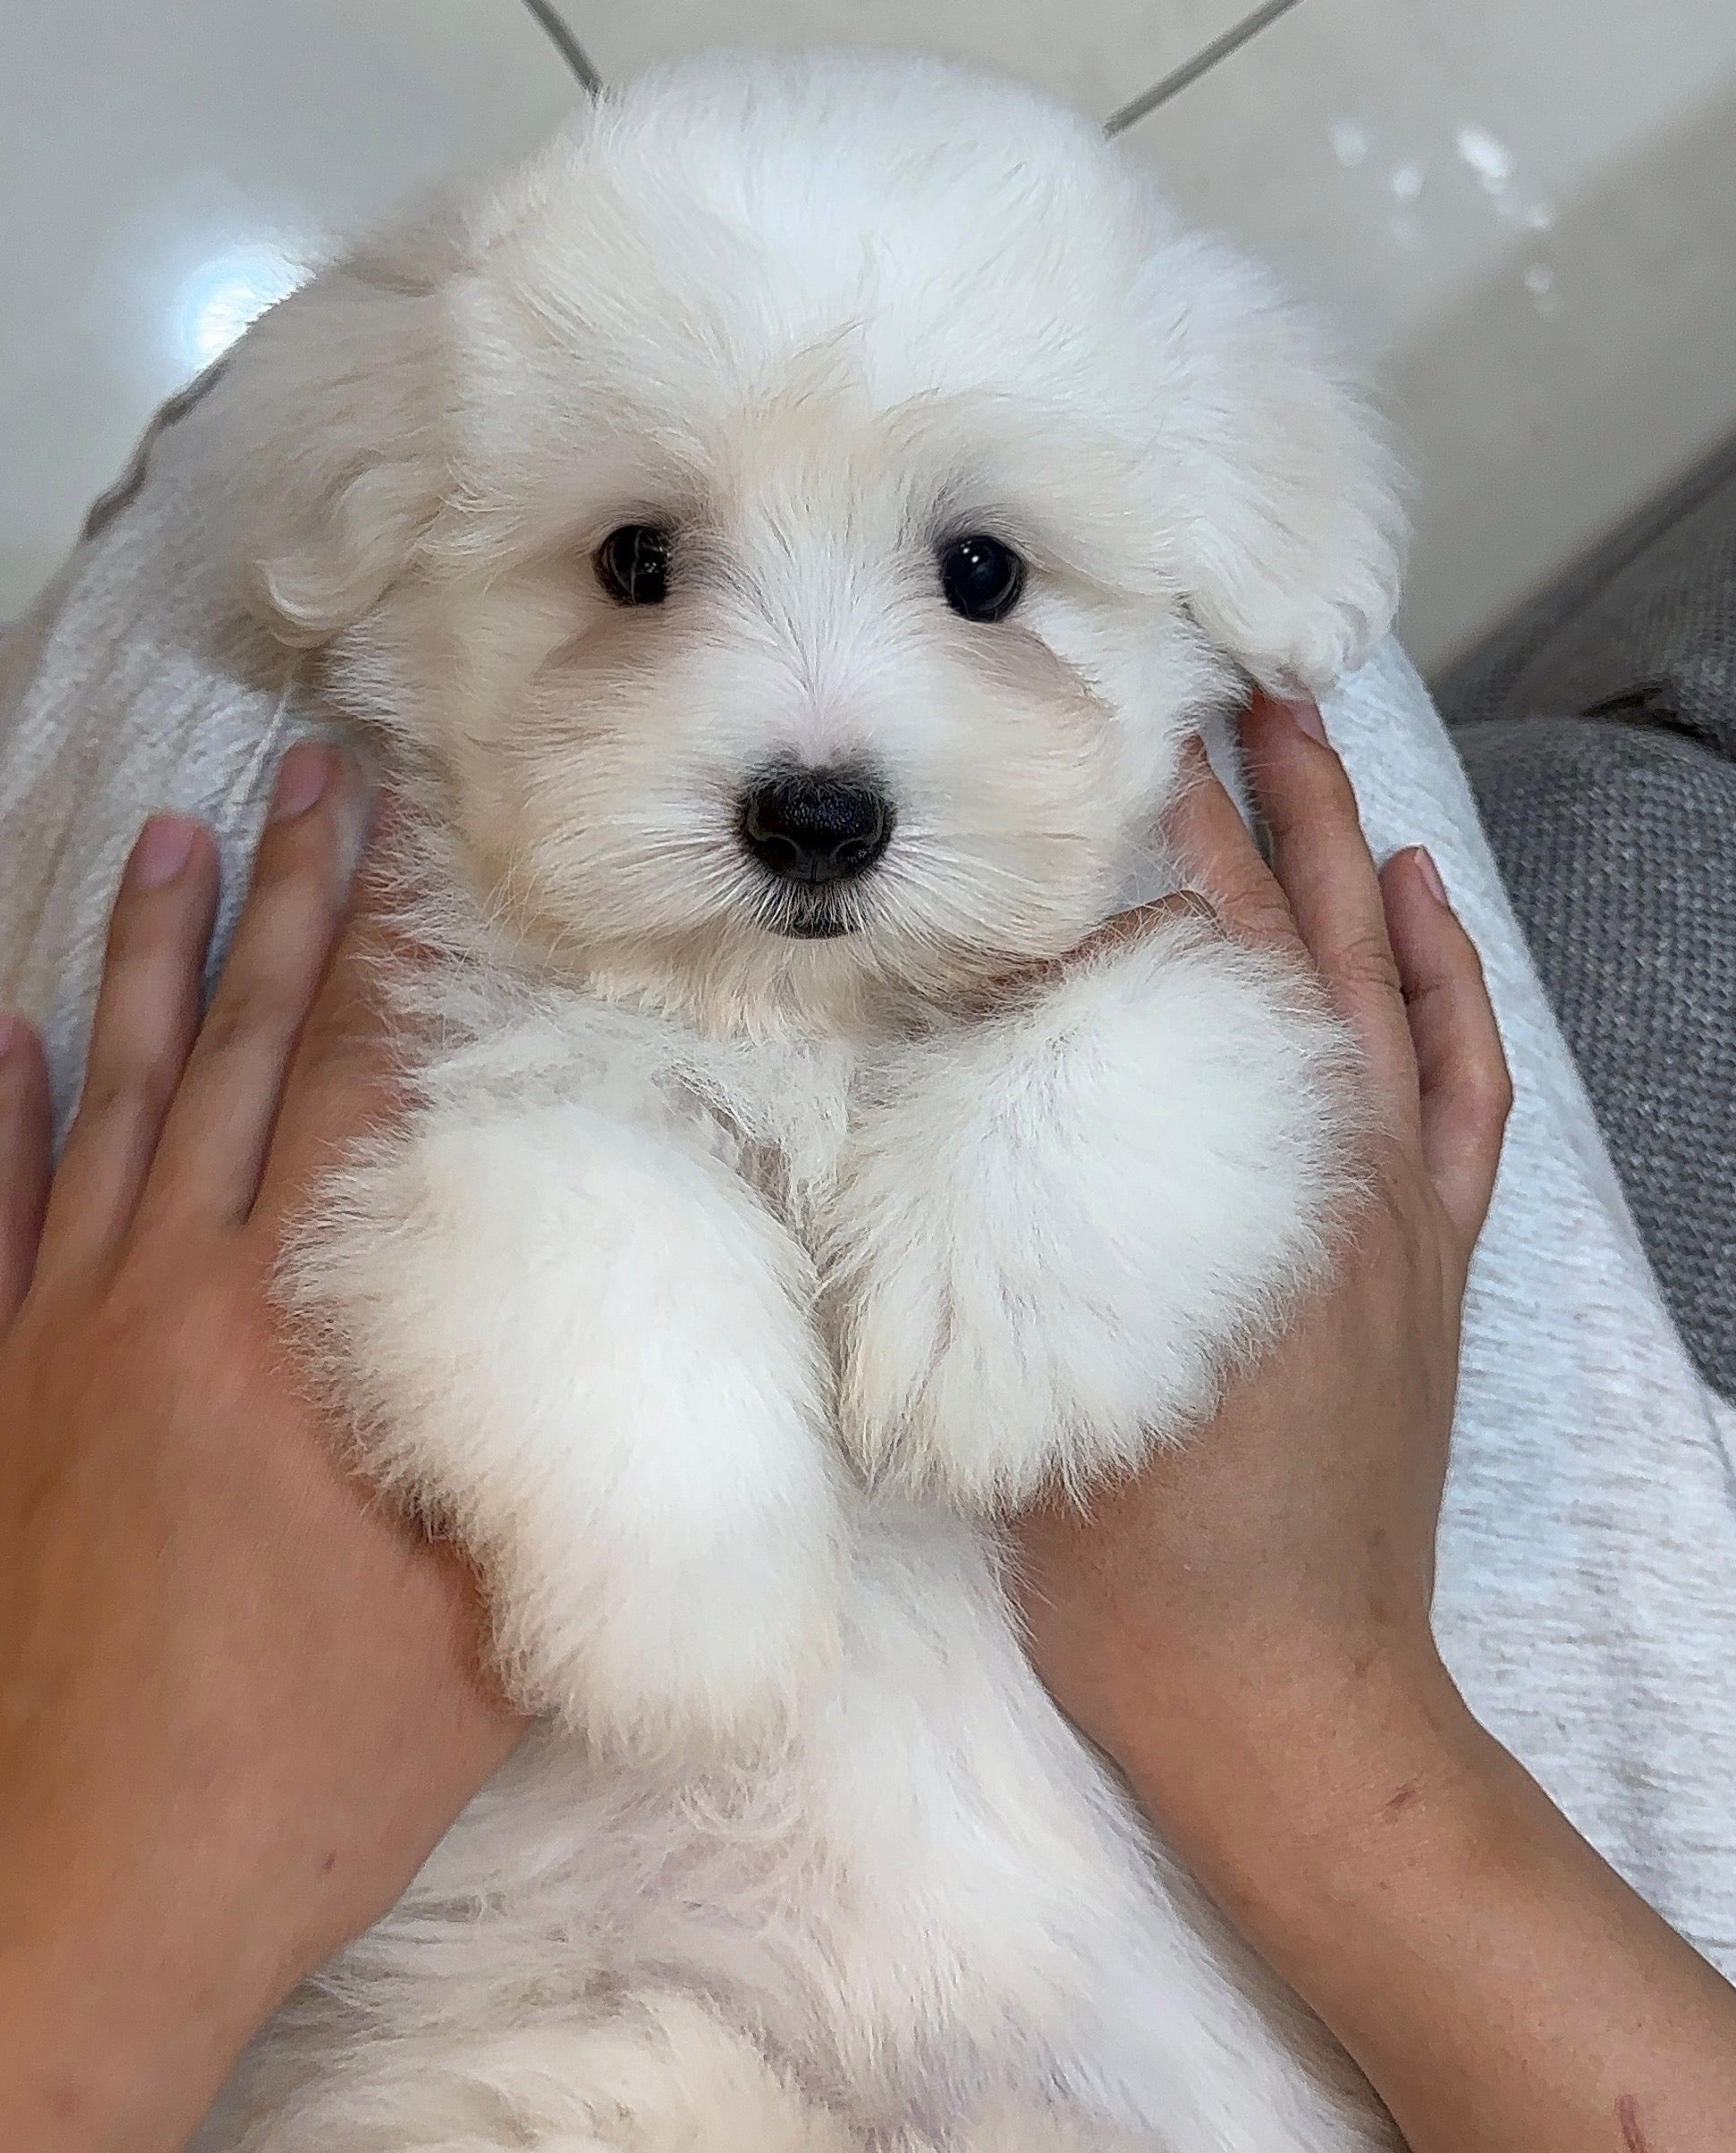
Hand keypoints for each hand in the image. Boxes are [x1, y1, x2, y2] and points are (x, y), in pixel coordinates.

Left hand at [0, 749, 523, 2152]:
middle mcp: (156, 1304)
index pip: (348, 1096)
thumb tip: (624, 1369)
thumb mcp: (468, 1647)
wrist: (47, 1924)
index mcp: (284, 1340)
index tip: (412, 845)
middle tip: (306, 779)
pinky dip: (0, 1120)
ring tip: (167, 837)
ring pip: (106, 1108)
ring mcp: (50, 1349)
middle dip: (280, 908)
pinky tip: (6, 1035)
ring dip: (142, 968)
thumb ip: (531, 1484)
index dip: (387, 961)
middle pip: (231, 1059)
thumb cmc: (275, 1792)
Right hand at [1016, 697, 1735, 2152]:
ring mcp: (1392, 1204)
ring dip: (1341, 852)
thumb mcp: (1025, 1363)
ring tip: (1307, 738)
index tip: (1081, 762)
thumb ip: (990, 1217)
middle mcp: (1320, 1164)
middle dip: (1245, 805)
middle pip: (1282, 938)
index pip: (1175, 967)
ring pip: (1374, 979)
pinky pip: (1458, 1082)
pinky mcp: (1431, 1250)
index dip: (1132, 855)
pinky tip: (1420, 895)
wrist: (1281, 1690)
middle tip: (1203, 694)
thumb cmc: (1129, 1551)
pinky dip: (1444, 977)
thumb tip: (926, 1070)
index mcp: (1216, 1183)